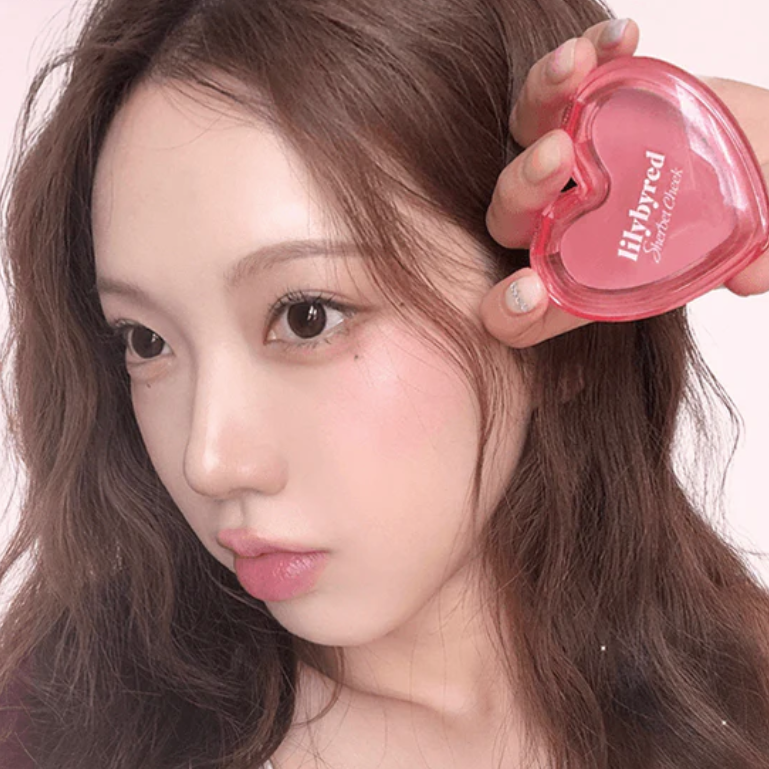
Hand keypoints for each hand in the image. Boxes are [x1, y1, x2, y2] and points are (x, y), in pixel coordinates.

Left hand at [479, 19, 768, 348]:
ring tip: (575, 69)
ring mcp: (570, 157)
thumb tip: (753, 276)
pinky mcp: (585, 102)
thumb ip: (754, 260)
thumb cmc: (745, 206)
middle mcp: (568, 216)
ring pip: (526, 137)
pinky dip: (588, 53)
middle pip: (512, 217)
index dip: (515, 309)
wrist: (756, 150)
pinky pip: (567, 78)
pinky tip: (619, 36)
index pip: (533, 306)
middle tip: (558, 156)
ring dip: (542, 102)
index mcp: (590, 269)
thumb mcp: (754, 236)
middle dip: (523, 190)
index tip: (531, 290)